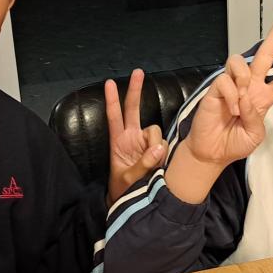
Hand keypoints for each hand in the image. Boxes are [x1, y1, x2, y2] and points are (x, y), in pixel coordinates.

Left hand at [105, 68, 167, 203]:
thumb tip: (158, 148)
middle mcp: (131, 138)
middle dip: (135, 90)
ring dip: (155, 146)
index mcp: (118, 142)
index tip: (109, 83)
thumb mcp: (128, 179)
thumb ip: (143, 163)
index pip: (114, 117)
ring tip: (152, 166)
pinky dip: (163, 152)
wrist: (130, 201)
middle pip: (133, 109)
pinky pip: (163, 144)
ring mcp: (145, 144)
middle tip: (138, 71)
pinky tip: (160, 164)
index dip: (112, 100)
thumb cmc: (123, 190)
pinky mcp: (156, 151)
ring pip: (155, 132)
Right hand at [167, 13, 272, 203]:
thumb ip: (256, 118)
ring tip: (241, 98)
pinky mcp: (216, 88)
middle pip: (265, 54)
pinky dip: (231, 95)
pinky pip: (226, 81)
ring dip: (243, 78)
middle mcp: (250, 86)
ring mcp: (233, 85)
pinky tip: (230, 108)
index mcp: (264, 97)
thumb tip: (246, 97)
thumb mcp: (255, 135)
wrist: (212, 152)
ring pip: (240, 62)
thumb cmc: (235, 143)